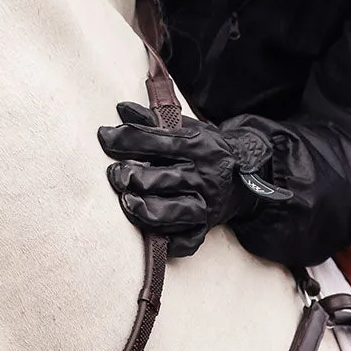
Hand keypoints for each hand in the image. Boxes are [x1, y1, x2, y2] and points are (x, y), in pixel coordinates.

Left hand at [97, 102, 290, 256]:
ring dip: (142, 208)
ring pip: (171, 212)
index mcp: (196, 146)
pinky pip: (187, 241)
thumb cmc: (205, 148)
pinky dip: (168, 241)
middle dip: (130, 176)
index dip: (125, 139)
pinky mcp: (206, 228)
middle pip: (160, 178)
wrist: (247, 175)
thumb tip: (120, 108)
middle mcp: (202, 176)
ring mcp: (205, 204)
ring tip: (126, 200)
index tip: (103, 136)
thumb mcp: (186, 127)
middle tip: (114, 174)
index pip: (156, 140)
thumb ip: (153, 119)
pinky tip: (150, 234)